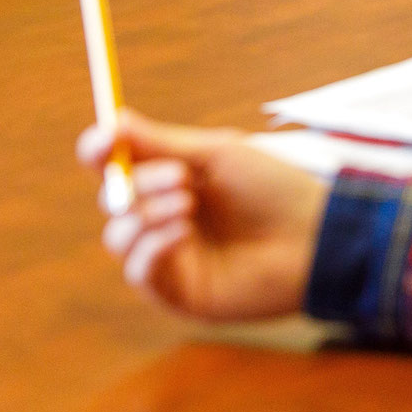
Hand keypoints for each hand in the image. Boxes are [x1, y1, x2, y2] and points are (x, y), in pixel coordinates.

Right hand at [74, 107, 329, 320]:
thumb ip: (161, 143)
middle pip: (113, 199)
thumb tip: (113, 118)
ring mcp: (167, 256)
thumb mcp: (216, 156)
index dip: (99, 150)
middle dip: (138, 183)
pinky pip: (138, 270)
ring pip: (118, 236)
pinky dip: (152, 246)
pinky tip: (184, 232)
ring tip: (189, 204)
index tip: (105, 138)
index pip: (115, 165)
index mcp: (168, 179)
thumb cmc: (272, 189)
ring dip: (146, 215)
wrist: (313, 238)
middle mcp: (161, 217)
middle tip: (180, 176)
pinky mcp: (176, 292)